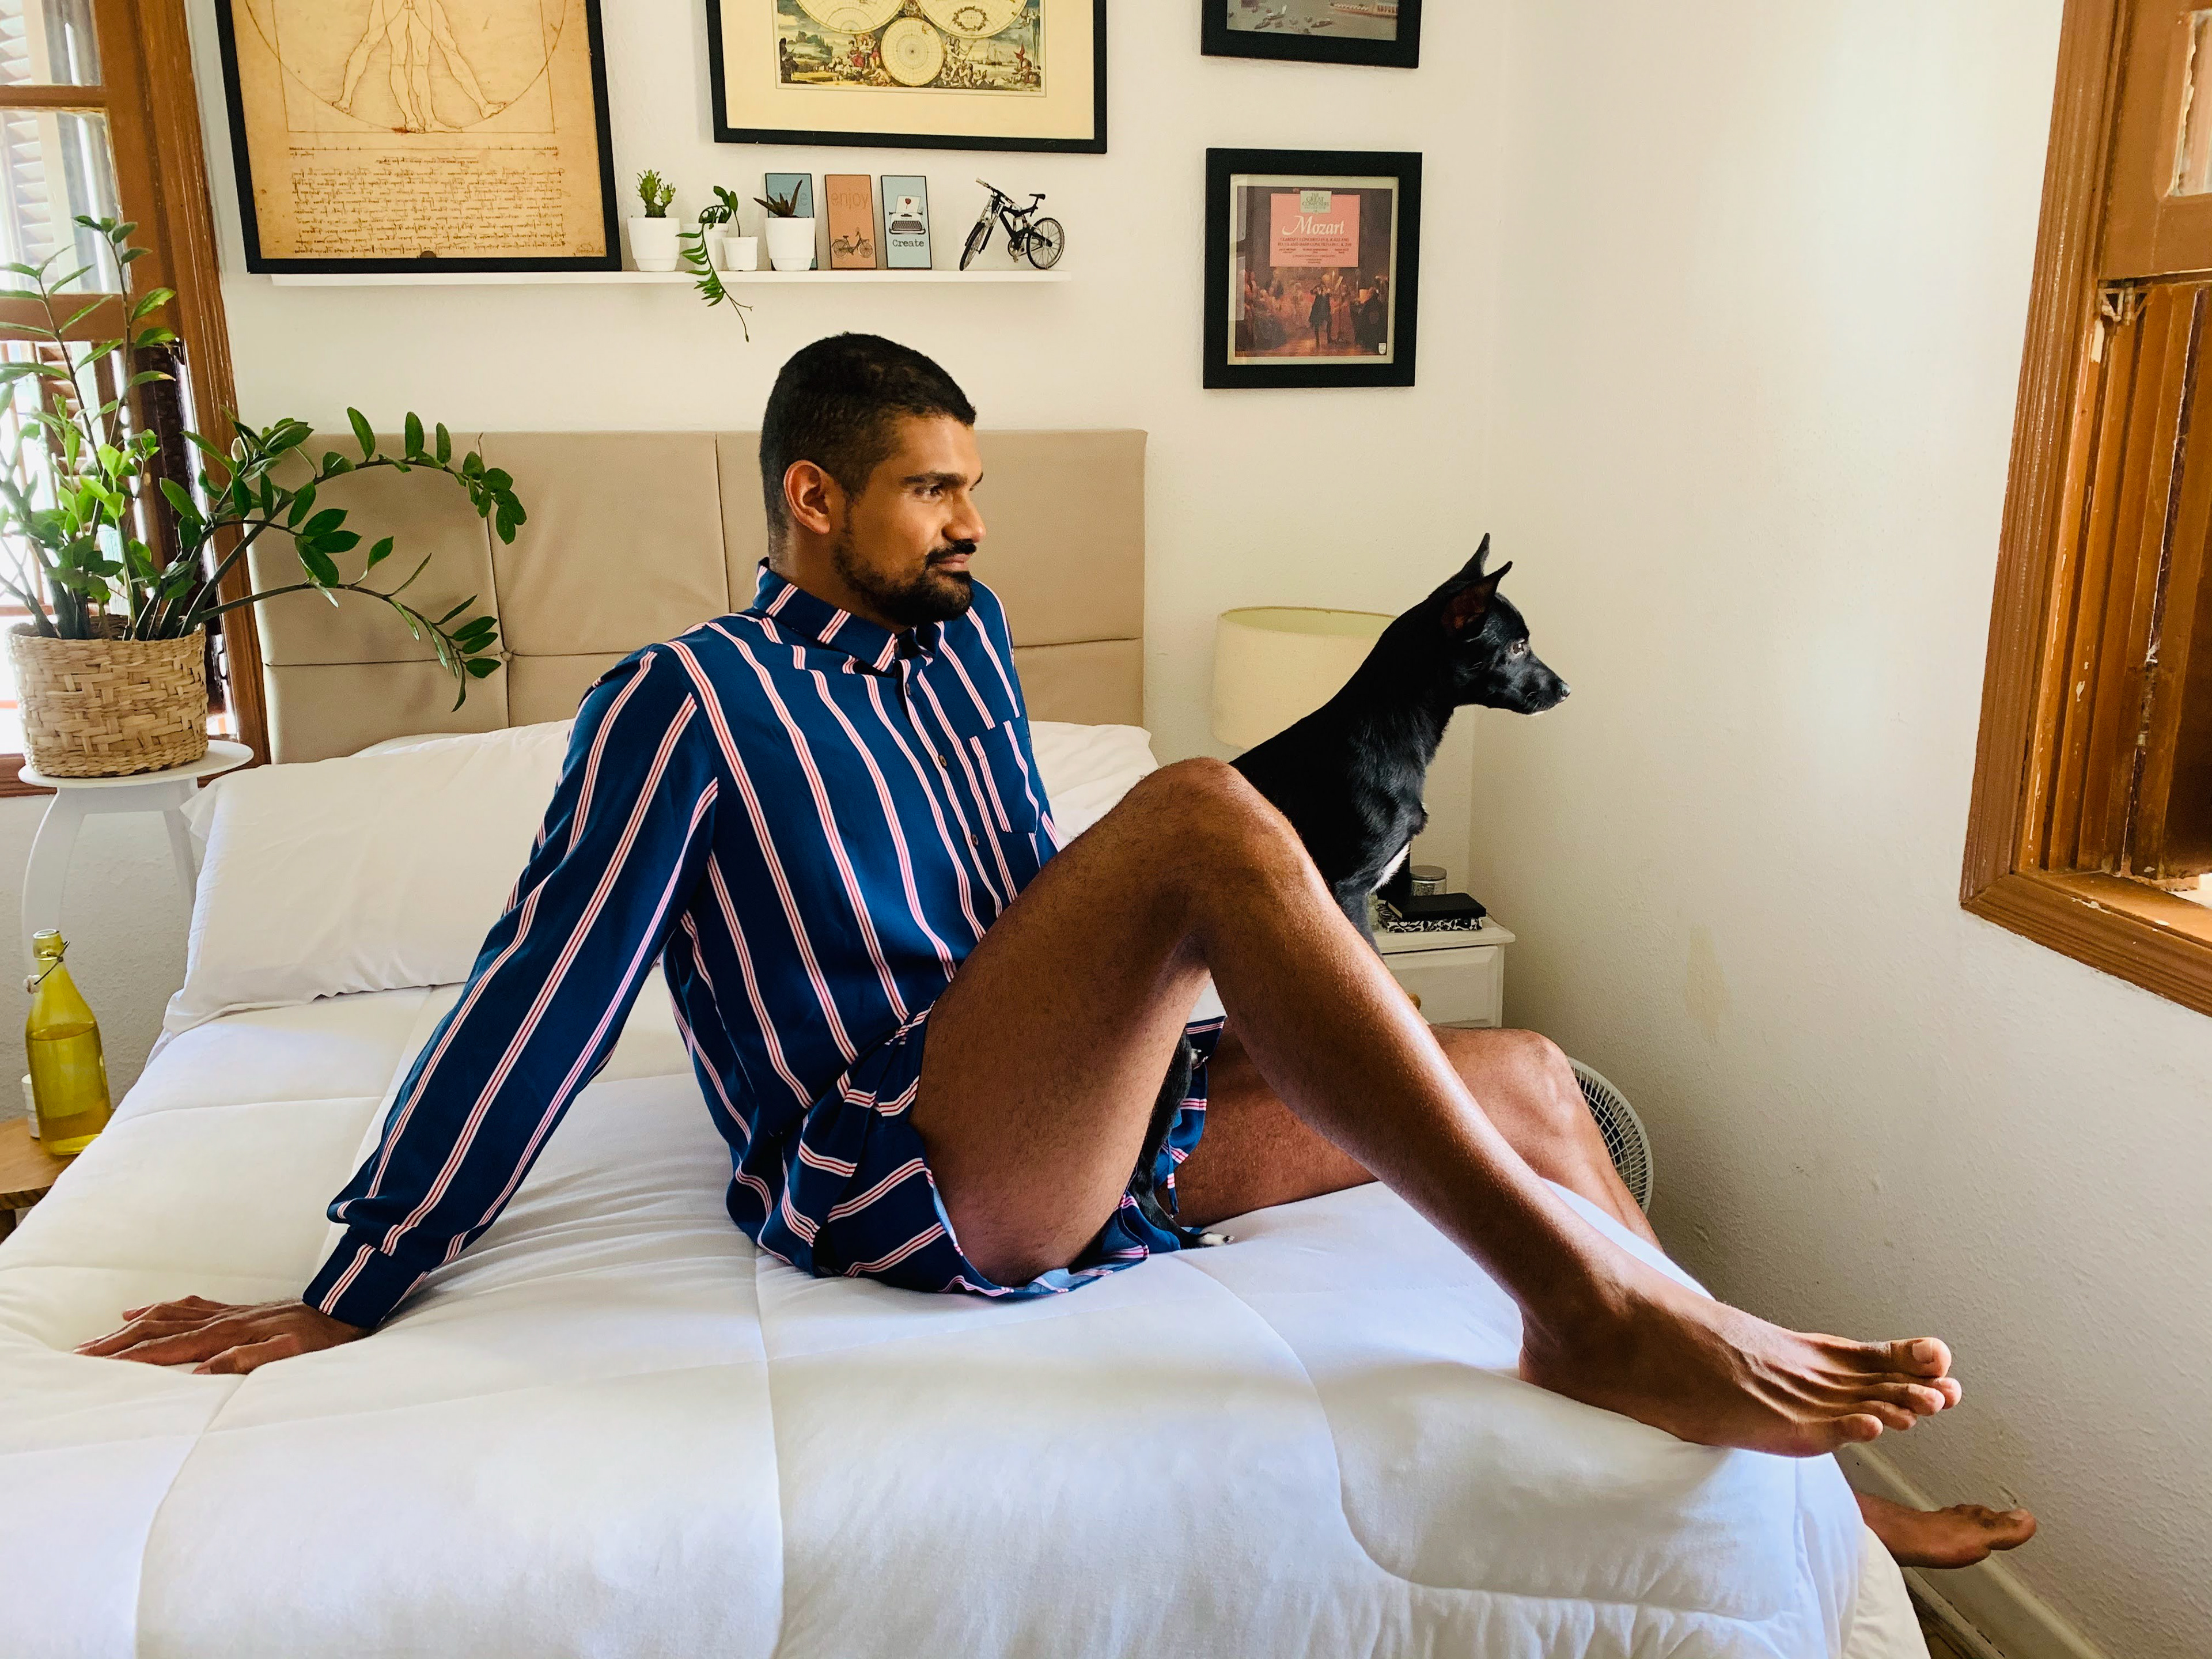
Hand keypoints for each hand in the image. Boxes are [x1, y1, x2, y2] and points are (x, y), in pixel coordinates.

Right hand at [74, 1295, 366, 1373]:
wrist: (342, 1310)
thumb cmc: (318, 1339)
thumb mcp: (290, 1355)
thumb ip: (247, 1361)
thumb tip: (202, 1372)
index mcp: (227, 1335)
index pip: (167, 1348)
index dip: (130, 1357)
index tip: (96, 1364)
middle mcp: (219, 1320)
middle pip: (155, 1329)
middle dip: (115, 1342)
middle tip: (78, 1354)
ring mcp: (223, 1312)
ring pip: (163, 1316)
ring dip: (126, 1327)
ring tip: (94, 1339)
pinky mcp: (231, 1309)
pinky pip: (183, 1306)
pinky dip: (155, 1310)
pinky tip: (135, 1312)